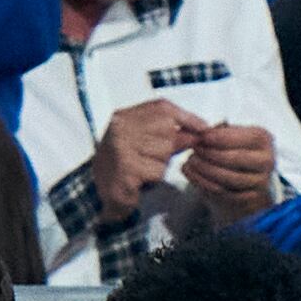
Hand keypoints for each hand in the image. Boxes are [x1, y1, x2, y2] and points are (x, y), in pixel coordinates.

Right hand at [92, 98, 207, 219]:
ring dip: (159, 165)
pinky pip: (157, 171)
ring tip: (141, 169)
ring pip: (164, 153)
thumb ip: (167, 133)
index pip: (163, 108)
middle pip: (167, 132)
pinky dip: (153, 178)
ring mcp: (122, 147)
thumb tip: (200, 130)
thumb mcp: (143, 141)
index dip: (187, 118)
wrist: (97, 192)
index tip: (204, 128)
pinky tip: (138, 180)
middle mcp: (121, 127)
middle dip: (168, 148)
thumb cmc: (124, 165)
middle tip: (149, 158)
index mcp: (125, 116)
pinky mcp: (126, 168)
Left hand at [179, 122, 280, 221]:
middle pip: (235, 158)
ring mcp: (260, 182)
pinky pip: (225, 193)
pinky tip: (193, 175)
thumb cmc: (234, 151)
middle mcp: (266, 160)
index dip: (219, 137)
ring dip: (206, 170)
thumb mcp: (231, 137)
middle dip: (211, 154)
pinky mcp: (250, 199)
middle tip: (194, 150)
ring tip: (190, 162)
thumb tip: (201, 131)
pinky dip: (205, 184)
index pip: (242, 137)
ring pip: (229, 178)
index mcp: (263, 139)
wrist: (244, 181)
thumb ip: (219, 132)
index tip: (201, 136)